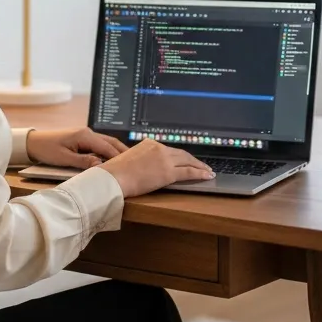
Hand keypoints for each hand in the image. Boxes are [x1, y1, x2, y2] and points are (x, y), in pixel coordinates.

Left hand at [26, 127, 127, 169]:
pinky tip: (114, 159)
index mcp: (85, 136)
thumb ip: (83, 162)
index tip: (131, 166)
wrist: (33, 142)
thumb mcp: (65, 158)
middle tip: (137, 163)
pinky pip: (100, 144)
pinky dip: (109, 151)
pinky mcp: (83, 139)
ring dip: (117, 151)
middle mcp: (88, 133)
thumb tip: (101, 166)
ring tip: (130, 162)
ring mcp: (86, 135)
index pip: (107, 147)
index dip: (119, 157)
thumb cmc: (47, 150)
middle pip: (111, 142)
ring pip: (107, 142)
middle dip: (123, 152)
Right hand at [99, 139, 214, 197]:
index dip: (180, 156)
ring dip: (200, 166)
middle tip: (202, 165)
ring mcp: (165, 160)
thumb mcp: (128, 159)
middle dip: (193, 160)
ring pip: (188, 161)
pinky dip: (200, 173)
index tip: (186, 160)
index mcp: (149, 143)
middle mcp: (159, 148)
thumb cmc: (115, 172)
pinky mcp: (168, 173)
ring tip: (208, 171)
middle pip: (181, 154)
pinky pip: (189, 172)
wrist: (113, 177)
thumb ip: (139, 159)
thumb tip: (143, 167)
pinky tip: (207, 175)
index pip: (169, 150)